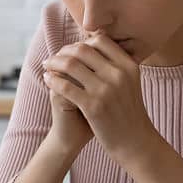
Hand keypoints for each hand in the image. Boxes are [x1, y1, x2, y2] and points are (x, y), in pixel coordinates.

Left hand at [42, 34, 156, 162]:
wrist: (135, 142)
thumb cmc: (129, 113)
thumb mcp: (130, 83)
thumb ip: (117, 65)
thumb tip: (96, 43)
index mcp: (128, 65)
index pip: (100, 40)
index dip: (81, 42)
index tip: (71, 50)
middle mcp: (118, 74)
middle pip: (82, 49)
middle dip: (63, 51)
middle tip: (54, 57)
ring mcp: (105, 90)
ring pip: (70, 65)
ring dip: (54, 62)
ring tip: (47, 65)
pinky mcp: (93, 106)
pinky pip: (65, 86)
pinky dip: (52, 80)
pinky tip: (47, 80)